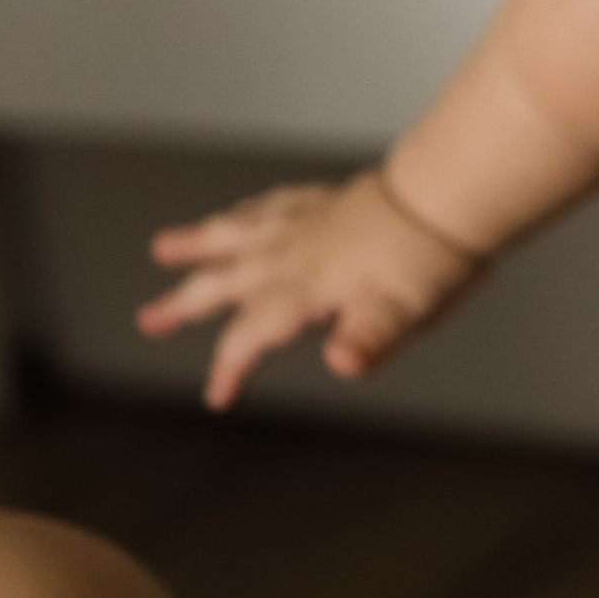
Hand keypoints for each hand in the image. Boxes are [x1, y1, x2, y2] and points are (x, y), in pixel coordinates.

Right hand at [137, 168, 481, 409]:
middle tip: (149, 320)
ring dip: (198, 244)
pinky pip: (269, 207)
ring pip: (236, 233)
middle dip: (184, 304)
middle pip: (223, 280)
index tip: (219, 399)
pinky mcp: (324, 202)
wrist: (449, 198)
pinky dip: (246, 215)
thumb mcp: (404, 312)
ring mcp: (305, 223)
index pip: (250, 335)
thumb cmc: (429, 260)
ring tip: (164, 248)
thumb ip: (368, 341)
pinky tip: (240, 216)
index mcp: (305, 289)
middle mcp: (292, 254)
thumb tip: (343, 366)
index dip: (229, 368)